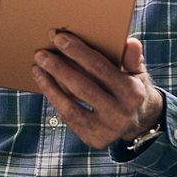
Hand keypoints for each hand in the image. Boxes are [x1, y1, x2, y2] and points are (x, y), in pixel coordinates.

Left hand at [31, 32, 162, 148]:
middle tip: (41, 54)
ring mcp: (106, 130)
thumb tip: (130, 42)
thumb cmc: (131, 87)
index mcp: (133, 93)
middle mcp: (121, 114)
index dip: (78, 52)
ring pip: (71, 106)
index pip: (101, 69)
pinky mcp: (93, 139)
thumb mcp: (138, 72)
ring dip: (50, 85)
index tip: (59, 38)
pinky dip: (55, 100)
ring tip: (37, 68)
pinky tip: (45, 84)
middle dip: (59, 68)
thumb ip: (133, 58)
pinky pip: (69, 118)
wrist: (139, 122)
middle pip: (82, 87)